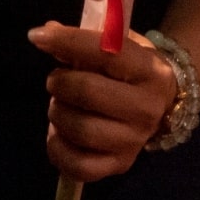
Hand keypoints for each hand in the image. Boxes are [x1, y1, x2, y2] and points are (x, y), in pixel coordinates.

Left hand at [28, 22, 177, 181]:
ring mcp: (135, 141)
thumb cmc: (130, 72)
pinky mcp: (120, 165)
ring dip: (58, 113)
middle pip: (87, 92)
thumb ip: (83, 41)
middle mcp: (148, 108)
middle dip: (60, 83)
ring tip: (63, 107)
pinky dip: (58, 148)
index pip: (107, 53)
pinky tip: (61, 134)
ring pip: (79, 128)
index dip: (67, 41)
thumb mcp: (117, 49)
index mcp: (151, 72)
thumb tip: (45, 34)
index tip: (37, 37)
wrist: (161, 106)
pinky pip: (77, 165)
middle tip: (57, 81)